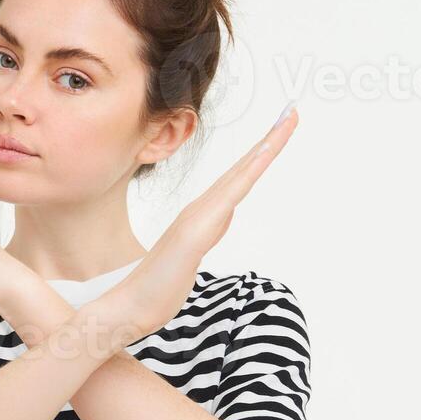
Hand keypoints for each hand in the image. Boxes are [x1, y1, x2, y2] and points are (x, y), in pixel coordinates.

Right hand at [94, 103, 298, 338]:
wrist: (127, 307)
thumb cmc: (156, 288)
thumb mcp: (191, 259)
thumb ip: (203, 236)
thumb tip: (219, 218)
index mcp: (202, 214)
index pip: (239, 179)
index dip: (260, 154)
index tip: (281, 130)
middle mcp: (201, 209)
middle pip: (243, 168)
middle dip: (270, 139)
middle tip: (293, 112)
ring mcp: (198, 219)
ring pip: (240, 176)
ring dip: (265, 149)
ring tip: (286, 123)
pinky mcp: (195, 234)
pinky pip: (229, 198)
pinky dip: (247, 174)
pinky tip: (262, 158)